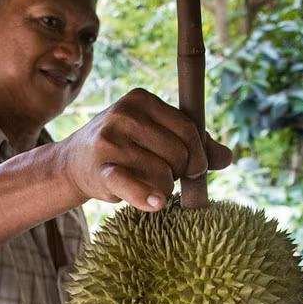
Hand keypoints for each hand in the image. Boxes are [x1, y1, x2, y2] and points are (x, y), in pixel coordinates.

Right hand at [59, 88, 231, 210]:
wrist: (75, 163)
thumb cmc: (125, 147)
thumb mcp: (156, 135)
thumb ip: (193, 143)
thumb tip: (227, 158)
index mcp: (141, 99)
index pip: (188, 130)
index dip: (197, 154)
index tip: (193, 168)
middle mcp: (124, 115)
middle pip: (179, 153)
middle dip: (178, 171)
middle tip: (161, 174)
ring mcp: (110, 142)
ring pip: (163, 174)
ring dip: (163, 188)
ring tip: (145, 182)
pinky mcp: (101, 170)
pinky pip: (132, 185)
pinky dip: (147, 197)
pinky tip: (156, 204)